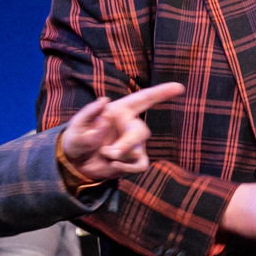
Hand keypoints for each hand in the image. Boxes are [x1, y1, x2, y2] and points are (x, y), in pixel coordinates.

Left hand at [60, 82, 184, 181]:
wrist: (76, 163)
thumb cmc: (77, 139)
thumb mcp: (76, 125)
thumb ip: (89, 114)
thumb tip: (104, 100)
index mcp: (120, 110)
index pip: (144, 99)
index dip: (162, 92)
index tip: (180, 86)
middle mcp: (130, 125)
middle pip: (141, 132)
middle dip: (126, 144)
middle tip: (109, 153)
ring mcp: (134, 144)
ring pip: (137, 151)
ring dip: (118, 156)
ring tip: (103, 155)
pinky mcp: (134, 161)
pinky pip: (141, 165)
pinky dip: (127, 168)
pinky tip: (114, 166)